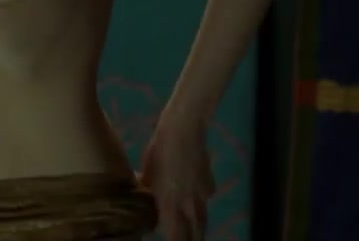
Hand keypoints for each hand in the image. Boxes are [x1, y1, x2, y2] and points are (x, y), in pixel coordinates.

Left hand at [139, 116, 215, 240]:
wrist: (183, 129)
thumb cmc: (159, 148)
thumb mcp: (148, 171)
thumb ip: (150, 189)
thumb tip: (150, 198)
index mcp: (168, 201)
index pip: (174, 233)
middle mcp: (186, 202)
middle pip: (194, 231)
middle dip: (192, 240)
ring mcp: (201, 194)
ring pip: (202, 218)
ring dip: (200, 228)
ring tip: (199, 236)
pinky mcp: (210, 182)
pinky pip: (207, 196)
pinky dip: (203, 197)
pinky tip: (200, 193)